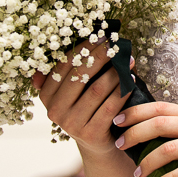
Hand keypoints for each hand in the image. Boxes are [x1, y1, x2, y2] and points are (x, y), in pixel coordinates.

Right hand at [34, 39, 129, 156]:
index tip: (101, 36)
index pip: (63, 65)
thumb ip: (76, 67)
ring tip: (128, 61)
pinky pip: (109, 107)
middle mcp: (54, 110)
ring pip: (96, 90)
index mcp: (46, 94)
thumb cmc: (88, 106)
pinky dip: (122, 92)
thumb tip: (94, 35)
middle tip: (116, 45)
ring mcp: (71, 124)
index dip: (83, 48)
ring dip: (115, 73)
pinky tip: (131, 82)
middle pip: (79, 76)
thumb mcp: (75, 89)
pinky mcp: (90, 134)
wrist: (97, 142)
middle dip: (100, 57)